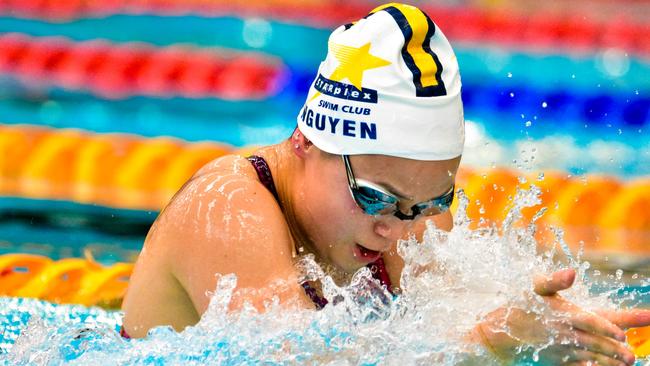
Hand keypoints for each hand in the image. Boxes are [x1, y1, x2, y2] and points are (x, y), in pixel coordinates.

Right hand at [473, 269, 644, 364]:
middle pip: (594, 342)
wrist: (496, 334)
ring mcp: (559, 349)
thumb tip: (572, 273)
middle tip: (632, 357)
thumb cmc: (516, 307)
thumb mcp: (533, 288)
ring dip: (608, 361)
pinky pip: (576, 365)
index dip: (607, 328)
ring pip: (589, 356)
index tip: (623, 334)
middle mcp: (563, 333)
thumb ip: (554, 281)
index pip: (590, 321)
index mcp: (562, 315)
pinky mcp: (555, 359)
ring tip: (626, 364)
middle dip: (615, 350)